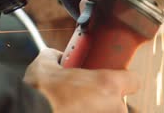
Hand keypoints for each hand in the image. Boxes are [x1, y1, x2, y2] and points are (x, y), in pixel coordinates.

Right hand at [24, 48, 139, 112]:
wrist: (29, 111)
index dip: (125, 81)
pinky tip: (74, 112)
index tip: (116, 84)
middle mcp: (114, 106)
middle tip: (88, 100)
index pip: (135, 80)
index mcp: (108, 83)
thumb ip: (57, 57)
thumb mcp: (47, 64)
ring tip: (80, 108)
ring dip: (99, 110)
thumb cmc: (40, 91)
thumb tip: (56, 56)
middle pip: (122, 104)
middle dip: (107, 103)